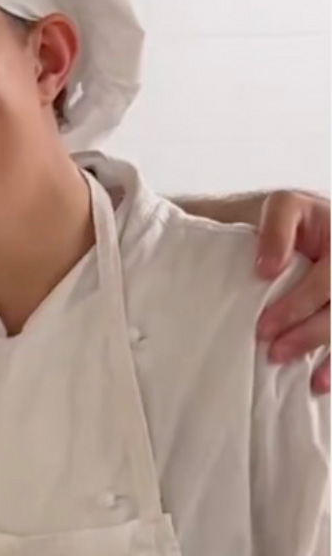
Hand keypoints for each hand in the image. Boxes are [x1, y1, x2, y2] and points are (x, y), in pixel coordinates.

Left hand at [253, 191, 330, 393]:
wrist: (309, 223)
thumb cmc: (294, 217)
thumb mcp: (284, 207)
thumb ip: (276, 231)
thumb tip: (267, 269)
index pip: (327, 282)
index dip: (297, 306)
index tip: (264, 327)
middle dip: (309, 334)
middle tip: (274, 352)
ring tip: (312, 379)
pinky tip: (324, 382)